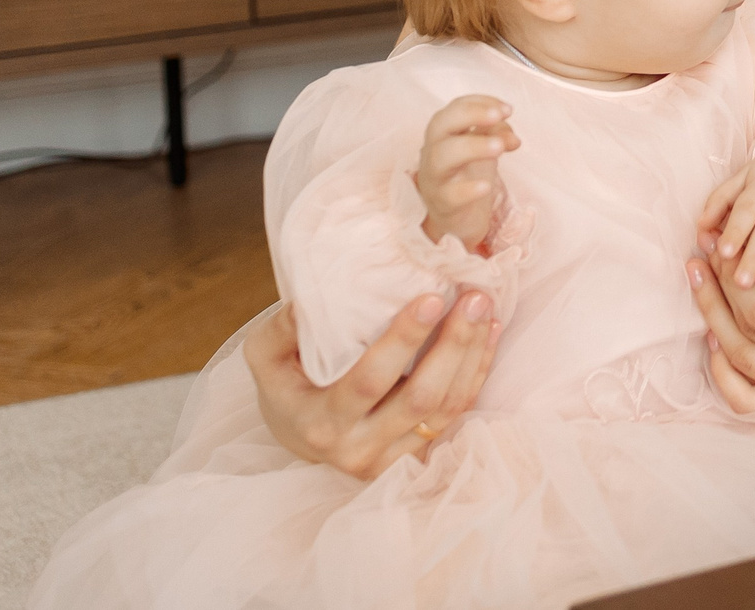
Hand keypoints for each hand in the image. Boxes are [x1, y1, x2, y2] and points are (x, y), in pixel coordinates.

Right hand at [244, 290, 499, 477]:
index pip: (370, 381)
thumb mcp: (266, 358)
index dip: (403, 341)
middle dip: (453, 345)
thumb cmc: (286, 386)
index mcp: (321, 423)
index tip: (431, 298)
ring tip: (484, 308)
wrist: (298, 434)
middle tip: (473, 297)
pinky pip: (456, 414)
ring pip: (446, 409)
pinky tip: (488, 333)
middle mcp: (358, 448)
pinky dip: (476, 372)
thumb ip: (281, 331)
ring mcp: (391, 457)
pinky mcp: (416, 455)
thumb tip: (305, 303)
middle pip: (420, 399)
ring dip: (472, 355)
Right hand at [416, 95, 517, 251]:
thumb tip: (513, 139)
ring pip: (441, 157)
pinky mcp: (442, 204)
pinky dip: (467, 189)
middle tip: (499, 116)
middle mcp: (433, 151)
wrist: (456, 218)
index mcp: (444, 134)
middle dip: (470, 115)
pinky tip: (487, 185)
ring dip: (472, 147)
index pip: (454, 108)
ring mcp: (434, 178)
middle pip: (439, 124)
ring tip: (499, 147)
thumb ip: (498, 135)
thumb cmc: (467, 174)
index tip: (507, 109)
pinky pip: (450, 195)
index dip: (479, 103)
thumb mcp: (484, 149)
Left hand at [686, 205, 754, 403]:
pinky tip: (714, 337)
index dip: (735, 282)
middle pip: (747, 341)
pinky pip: (752, 402)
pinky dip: (726, 374)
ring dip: (714, 325)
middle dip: (718, 296)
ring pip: (744, 369)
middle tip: (700, 257)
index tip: (722, 248)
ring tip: (700, 284)